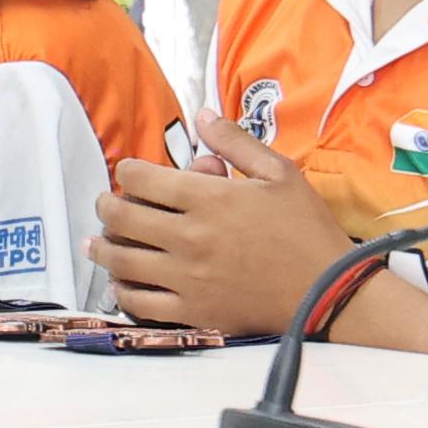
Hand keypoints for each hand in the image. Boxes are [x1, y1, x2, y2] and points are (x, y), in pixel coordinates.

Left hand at [89, 106, 357, 335]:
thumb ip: (235, 142)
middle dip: (106, 206)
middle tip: (105, 205)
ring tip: (97, 243)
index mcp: (208, 198)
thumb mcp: (280, 172)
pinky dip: (124, 293)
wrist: (331, 293)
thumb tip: (201, 114)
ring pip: (123, 262)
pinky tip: (122, 285)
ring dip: (102, 249)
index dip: (129, 171)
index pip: (140, 177)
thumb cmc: (307, 230)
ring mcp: (189, 278)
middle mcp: (190, 237)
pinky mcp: (195, 312)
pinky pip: (142, 304)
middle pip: (121, 217)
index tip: (132, 174)